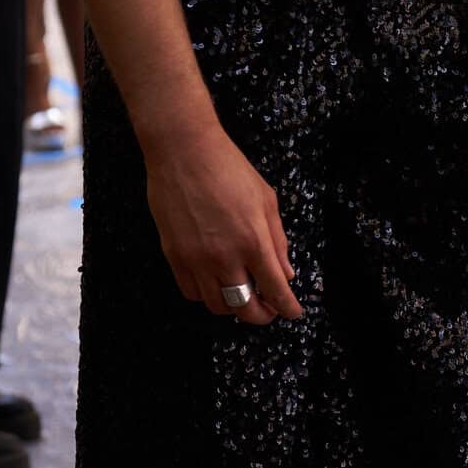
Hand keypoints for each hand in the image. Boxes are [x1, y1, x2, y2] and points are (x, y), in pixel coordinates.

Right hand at [145, 122, 303, 324]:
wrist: (184, 151)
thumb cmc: (229, 168)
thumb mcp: (266, 200)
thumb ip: (278, 240)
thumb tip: (286, 273)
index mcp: (254, 240)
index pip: (276, 290)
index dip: (287, 308)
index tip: (293, 312)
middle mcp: (225, 256)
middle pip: (245, 308)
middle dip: (261, 316)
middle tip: (268, 309)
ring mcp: (196, 259)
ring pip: (217, 306)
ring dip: (234, 307)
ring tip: (242, 294)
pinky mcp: (174, 256)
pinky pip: (191, 292)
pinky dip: (207, 295)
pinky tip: (215, 283)